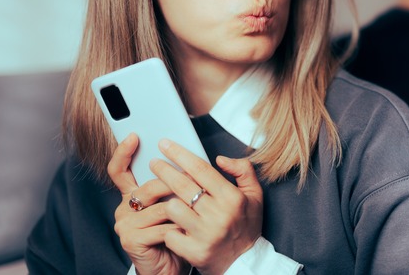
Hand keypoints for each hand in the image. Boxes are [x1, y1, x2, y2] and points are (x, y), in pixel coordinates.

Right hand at [108, 134, 190, 274]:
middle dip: (175, 185)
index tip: (134, 136)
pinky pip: (162, 226)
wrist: (174, 265)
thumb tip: (192, 157)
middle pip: (148, 186)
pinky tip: (189, 230)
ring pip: (160, 206)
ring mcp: (125, 224)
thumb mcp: (178, 203)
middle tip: (195, 184)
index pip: (119, 170)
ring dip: (183, 210)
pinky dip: (180, 228)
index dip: (123, 152)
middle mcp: (124, 207)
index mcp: (134, 195)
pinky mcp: (131, 239)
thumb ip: (179, 182)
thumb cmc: (178, 232)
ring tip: (197, 212)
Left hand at [150, 138, 263, 273]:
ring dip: (166, 201)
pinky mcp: (195, 252)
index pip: (201, 169)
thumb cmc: (246, 225)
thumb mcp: (255, 194)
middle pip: (182, 185)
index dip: (180, 154)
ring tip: (163, 197)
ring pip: (173, 208)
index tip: (165, 144)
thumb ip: (242, 170)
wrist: (245, 263)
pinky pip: (170, 233)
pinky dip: (168, 228)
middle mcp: (220, 215)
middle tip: (154, 163)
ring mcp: (206, 234)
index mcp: (233, 198)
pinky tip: (167, 224)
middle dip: (163, 170)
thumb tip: (219, 158)